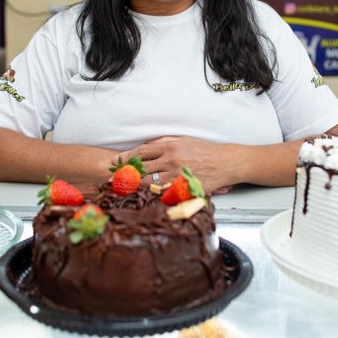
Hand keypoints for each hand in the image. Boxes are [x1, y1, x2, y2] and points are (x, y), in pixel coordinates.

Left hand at [113, 136, 233, 192]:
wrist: (225, 162)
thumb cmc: (204, 150)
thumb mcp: (183, 140)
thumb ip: (163, 142)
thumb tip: (145, 146)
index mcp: (170, 146)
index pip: (142, 152)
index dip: (127, 157)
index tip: (115, 161)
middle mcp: (172, 160)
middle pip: (143, 168)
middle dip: (126, 174)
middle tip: (113, 179)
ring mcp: (178, 175)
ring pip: (151, 182)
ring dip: (137, 186)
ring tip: (124, 190)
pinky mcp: (184, 188)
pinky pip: (165, 193)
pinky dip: (154, 195)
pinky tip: (146, 197)